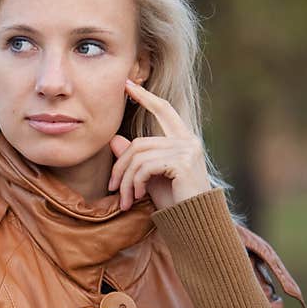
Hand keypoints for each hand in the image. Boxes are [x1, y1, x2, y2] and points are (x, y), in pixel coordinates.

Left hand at [107, 79, 211, 210]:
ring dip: (125, 181)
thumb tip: (114, 139)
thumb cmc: (174, 200)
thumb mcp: (149, 177)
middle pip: (139, 143)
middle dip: (119, 166)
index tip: (127, 85)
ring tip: (125, 199)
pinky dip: (134, 183)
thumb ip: (135, 158)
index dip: (145, 96)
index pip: (163, 109)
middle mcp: (188, 141)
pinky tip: (137, 197)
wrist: (195, 223)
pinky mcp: (183, 163)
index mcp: (182, 139)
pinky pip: (145, 167)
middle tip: (111, 188)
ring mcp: (187, 150)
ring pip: (138, 156)